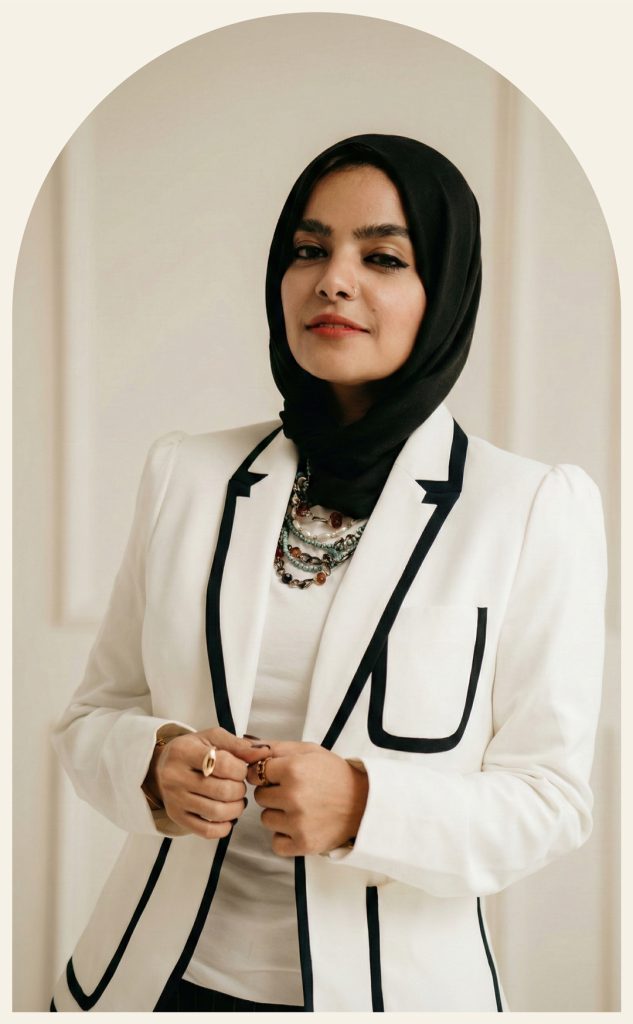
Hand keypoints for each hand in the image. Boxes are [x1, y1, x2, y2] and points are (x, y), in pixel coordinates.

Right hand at [145, 727, 269, 838]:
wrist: (162, 767)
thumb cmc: (193, 750)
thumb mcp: (213, 738)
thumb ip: (238, 745)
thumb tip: (264, 752)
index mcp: (184, 751)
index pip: (222, 764)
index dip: (240, 769)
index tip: (241, 769)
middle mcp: (175, 777)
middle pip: (222, 791)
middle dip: (240, 789)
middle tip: (240, 785)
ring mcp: (175, 800)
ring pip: (216, 812)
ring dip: (236, 808)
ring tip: (237, 800)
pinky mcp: (177, 818)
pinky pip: (206, 830)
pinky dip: (224, 827)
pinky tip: (228, 816)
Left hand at [246, 741, 367, 855]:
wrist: (364, 802)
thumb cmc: (335, 774)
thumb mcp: (309, 751)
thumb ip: (276, 747)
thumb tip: (246, 746)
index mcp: (293, 769)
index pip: (256, 772)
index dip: (268, 774)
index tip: (281, 776)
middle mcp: (293, 796)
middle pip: (259, 797)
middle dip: (273, 794)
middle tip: (295, 792)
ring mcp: (298, 822)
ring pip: (266, 819)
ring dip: (278, 815)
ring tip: (300, 808)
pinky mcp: (303, 844)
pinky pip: (276, 843)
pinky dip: (284, 837)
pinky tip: (299, 826)